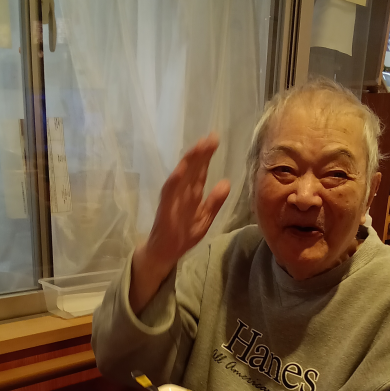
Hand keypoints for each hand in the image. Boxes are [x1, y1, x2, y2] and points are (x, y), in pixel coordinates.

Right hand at [144, 133, 229, 272]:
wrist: (163, 254)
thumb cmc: (183, 235)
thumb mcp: (204, 218)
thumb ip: (215, 202)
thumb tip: (226, 182)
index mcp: (191, 194)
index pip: (200, 171)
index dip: (207, 156)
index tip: (215, 139)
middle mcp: (181, 193)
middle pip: (192, 170)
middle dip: (201, 153)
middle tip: (211, 136)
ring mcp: (172, 200)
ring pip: (181, 177)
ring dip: (189, 162)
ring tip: (198, 147)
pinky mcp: (164, 210)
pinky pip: (169, 195)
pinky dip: (174, 182)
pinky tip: (180, 170)